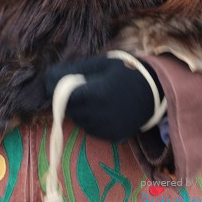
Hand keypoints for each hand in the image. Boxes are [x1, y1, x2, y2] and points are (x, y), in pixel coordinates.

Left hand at [45, 55, 162, 142]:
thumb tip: (47, 78)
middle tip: (84, 88)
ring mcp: (107, 129)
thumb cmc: (125, 72)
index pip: (64, 98)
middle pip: (70, 111)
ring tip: (95, 97)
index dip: (59, 90)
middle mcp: (101, 115)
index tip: (63, 83)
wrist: (155, 91)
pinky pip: (91, 130)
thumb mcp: (100, 64)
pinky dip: (91, 120)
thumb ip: (73, 71)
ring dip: (80, 110)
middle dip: (70, 100)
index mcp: (97, 94)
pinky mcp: (113, 137)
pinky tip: (103, 109)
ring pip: (79, 121)